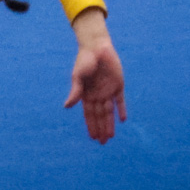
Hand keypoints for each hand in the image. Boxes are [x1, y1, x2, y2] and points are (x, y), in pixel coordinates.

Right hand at [65, 8, 126, 143]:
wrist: (96, 46)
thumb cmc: (84, 60)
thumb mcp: (77, 76)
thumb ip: (75, 92)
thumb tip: (66, 107)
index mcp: (87, 94)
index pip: (89, 114)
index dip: (91, 125)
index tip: (92, 137)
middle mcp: (98, 95)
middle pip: (99, 116)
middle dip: (100, 129)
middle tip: (102, 143)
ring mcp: (108, 91)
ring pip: (109, 112)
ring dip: (110, 124)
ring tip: (110, 136)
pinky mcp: (118, 85)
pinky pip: (120, 101)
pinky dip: (121, 110)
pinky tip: (123, 120)